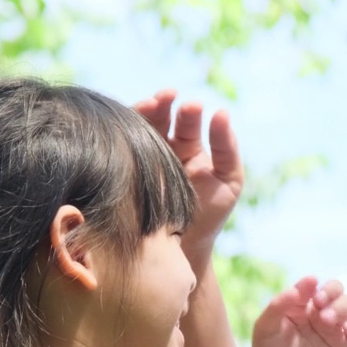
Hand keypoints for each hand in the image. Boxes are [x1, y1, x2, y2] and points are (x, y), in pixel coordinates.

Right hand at [134, 90, 242, 255]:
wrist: (185, 249)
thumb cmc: (210, 214)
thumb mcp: (228, 180)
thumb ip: (227, 148)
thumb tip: (221, 111)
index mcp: (187, 147)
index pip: (184, 121)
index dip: (186, 112)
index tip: (190, 105)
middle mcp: (161, 148)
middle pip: (159, 118)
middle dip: (163, 106)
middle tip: (167, 97)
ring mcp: (140, 159)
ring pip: (136, 128)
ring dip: (141, 113)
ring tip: (150, 104)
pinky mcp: (123, 171)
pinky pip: (118, 148)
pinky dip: (120, 133)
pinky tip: (124, 125)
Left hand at [250, 277, 346, 346]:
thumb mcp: (265, 328)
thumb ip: (277, 306)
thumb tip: (295, 289)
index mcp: (300, 304)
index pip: (311, 286)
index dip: (312, 284)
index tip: (311, 288)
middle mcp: (319, 311)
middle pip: (336, 289)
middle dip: (331, 291)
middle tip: (320, 303)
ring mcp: (334, 327)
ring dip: (342, 307)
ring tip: (327, 321)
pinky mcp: (346, 343)